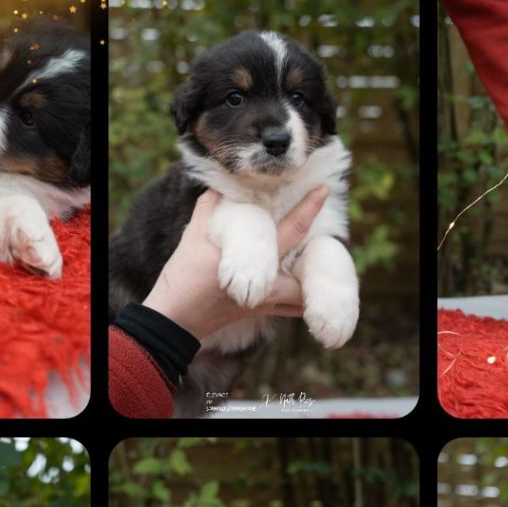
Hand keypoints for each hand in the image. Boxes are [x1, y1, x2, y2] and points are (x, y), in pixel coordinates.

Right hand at [141, 186, 327, 340]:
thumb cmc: (182, 279)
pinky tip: (303, 287)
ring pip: (304, 300)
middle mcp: (266, 290)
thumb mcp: (193, 238)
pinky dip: (300, 300)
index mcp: (254, 266)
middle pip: (310, 279)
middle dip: (327, 264)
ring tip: (324, 268)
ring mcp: (264, 306)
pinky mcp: (258, 315)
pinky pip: (290, 310)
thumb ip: (210, 208)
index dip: (308, 210)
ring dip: (316, 286)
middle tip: (333, 243)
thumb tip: (220, 186)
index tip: (324, 192)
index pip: (290, 232)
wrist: (174, 320)